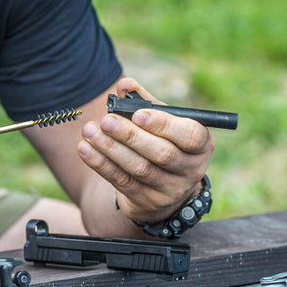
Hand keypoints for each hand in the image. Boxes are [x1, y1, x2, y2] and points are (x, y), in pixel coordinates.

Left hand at [77, 77, 213, 223]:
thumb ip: (145, 102)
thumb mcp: (161, 122)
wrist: (162, 186)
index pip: (191, 136)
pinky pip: (122, 181)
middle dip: (130, 136)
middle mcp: (191, 169)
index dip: (164, 125)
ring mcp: (170, 189)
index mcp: (201, 145)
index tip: (138, 114)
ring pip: (139, 168)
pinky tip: (85, 149)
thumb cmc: (163, 142)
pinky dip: (101, 163)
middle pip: (162, 153)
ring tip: (90, 131)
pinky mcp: (147, 201)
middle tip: (107, 121)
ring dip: (111, 148)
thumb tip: (125, 85)